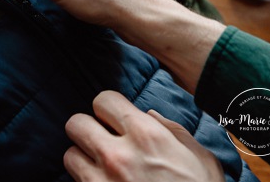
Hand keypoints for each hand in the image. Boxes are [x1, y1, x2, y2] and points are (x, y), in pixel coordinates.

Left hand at [64, 91, 223, 181]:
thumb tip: (149, 115)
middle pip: (76, 123)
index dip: (108, 108)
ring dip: (83, 159)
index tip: (114, 119)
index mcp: (146, 136)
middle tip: (101, 140)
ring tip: (101, 169)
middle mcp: (119, 156)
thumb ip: (173, 131)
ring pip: (70, 155)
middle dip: (87, 129)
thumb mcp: (200, 159)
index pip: (104, 100)